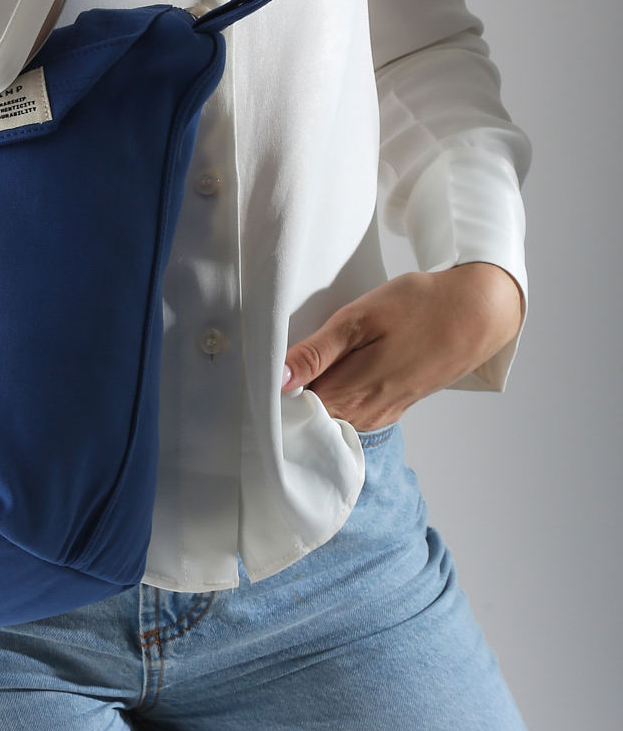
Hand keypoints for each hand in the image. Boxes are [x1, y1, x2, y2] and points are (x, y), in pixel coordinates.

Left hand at [280, 262, 525, 431]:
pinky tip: (329, 378)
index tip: (252, 385)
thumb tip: (276, 379)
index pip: (291, 417)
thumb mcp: (359, 319)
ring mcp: (380, 415)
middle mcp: (363, 414)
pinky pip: (350, 415)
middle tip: (265, 378)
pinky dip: (333, 402)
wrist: (477, 313)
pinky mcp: (392, 408)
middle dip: (285, 406)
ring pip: (330, 420)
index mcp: (348, 394)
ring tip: (296, 375)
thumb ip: (315, 353)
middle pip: (308, 423)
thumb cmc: (419, 308)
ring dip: (310, 403)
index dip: (268, 402)